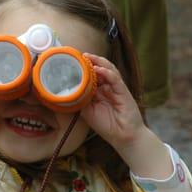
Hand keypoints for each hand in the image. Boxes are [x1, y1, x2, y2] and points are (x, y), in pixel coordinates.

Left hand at [81, 53, 171, 177]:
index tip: (72, 61)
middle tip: (80, 55)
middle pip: (99, 69)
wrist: (123, 136)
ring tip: (88, 57)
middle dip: (90, 61)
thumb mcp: (87, 112)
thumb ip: (80, 101)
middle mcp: (107, 87)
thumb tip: (68, 90)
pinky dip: (107, 73)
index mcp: (98, 91)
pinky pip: (115, 79)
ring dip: (98, 62)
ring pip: (108, 69)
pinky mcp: (123, 91)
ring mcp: (115, 88)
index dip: (83, 68)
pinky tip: (99, 69)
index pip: (91, 75)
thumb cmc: (106, 125)